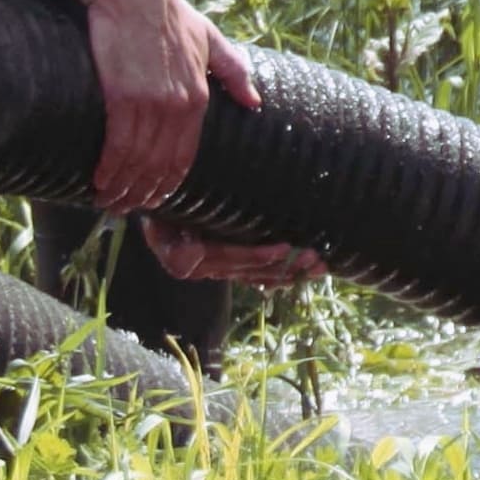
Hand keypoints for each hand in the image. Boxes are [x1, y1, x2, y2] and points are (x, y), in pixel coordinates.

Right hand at [37, 0, 254, 214]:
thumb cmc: (167, 13)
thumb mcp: (208, 38)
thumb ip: (232, 70)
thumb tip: (255, 102)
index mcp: (200, 95)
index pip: (187, 154)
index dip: (170, 181)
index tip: (155, 198)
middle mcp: (180, 104)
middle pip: (162, 164)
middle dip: (144, 192)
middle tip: (126, 208)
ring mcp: (152, 101)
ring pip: (140, 159)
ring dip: (124, 186)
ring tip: (110, 202)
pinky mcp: (123, 95)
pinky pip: (119, 144)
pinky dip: (110, 167)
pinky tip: (99, 181)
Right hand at [138, 220, 324, 286]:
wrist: (159, 203)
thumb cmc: (162, 203)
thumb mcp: (159, 222)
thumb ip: (172, 243)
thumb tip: (192, 258)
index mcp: (192, 260)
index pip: (230, 258)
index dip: (257, 255)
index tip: (284, 248)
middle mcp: (209, 270)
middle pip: (252, 271)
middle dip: (284, 266)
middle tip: (314, 258)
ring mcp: (221, 269)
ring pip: (261, 276)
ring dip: (292, 272)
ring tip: (320, 267)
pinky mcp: (231, 264)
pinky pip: (260, 274)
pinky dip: (284, 273)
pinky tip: (307, 271)